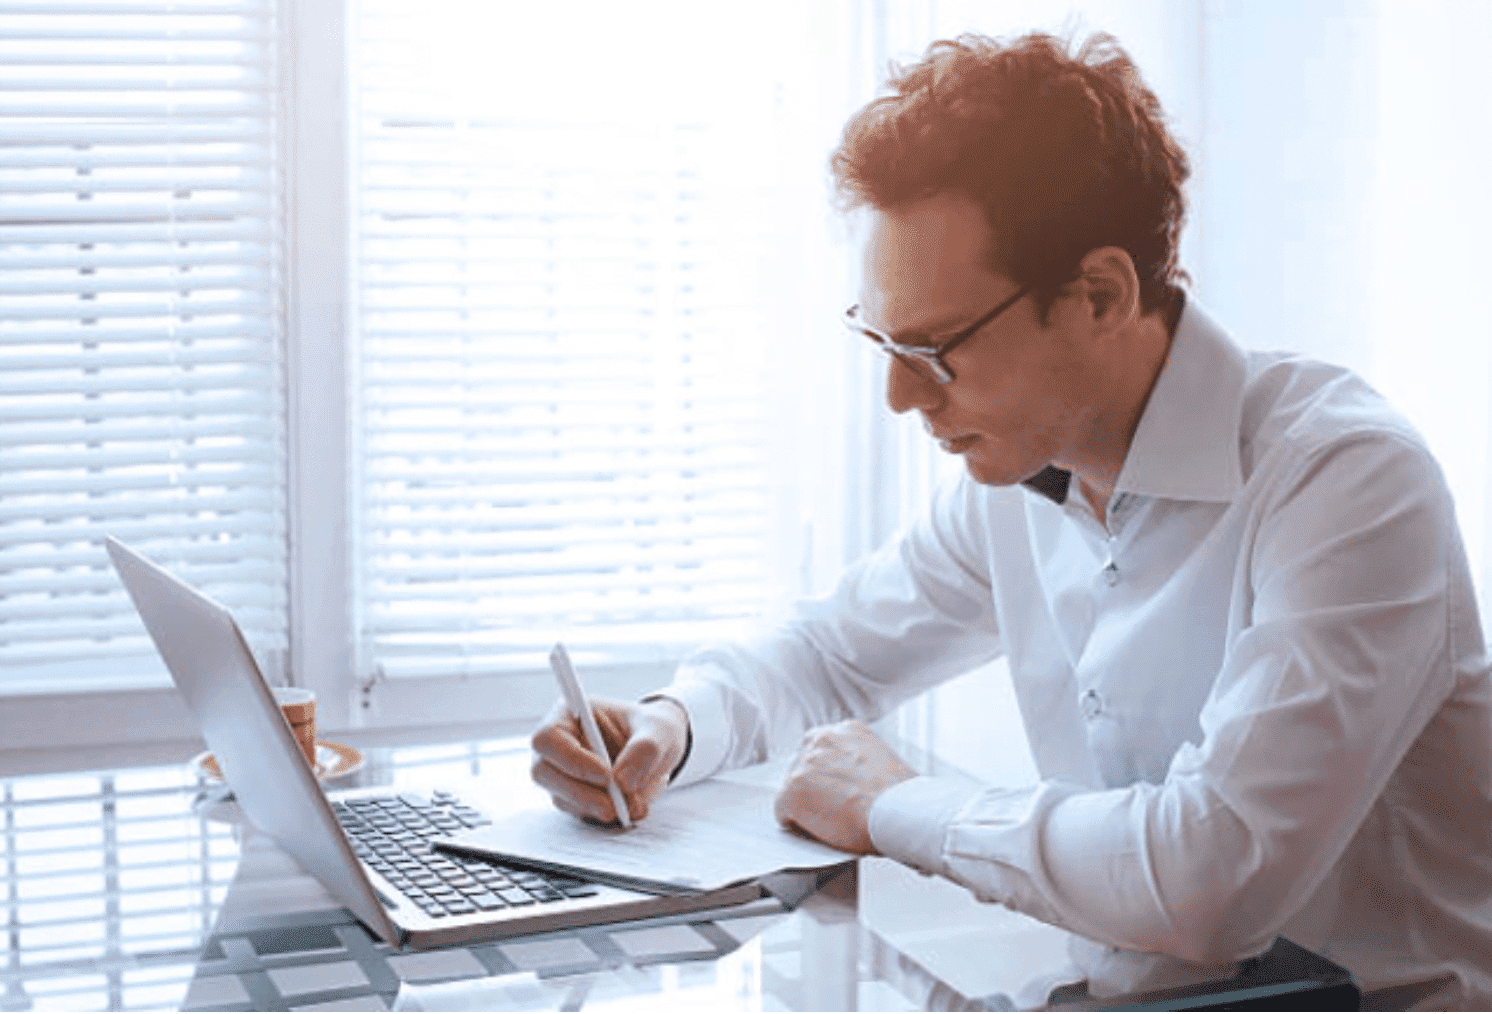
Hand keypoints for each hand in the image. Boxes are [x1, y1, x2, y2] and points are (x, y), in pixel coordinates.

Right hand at [530, 695, 688, 824]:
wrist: (660, 749)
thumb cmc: (652, 729)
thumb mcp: (658, 730)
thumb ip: (643, 751)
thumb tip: (621, 784)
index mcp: (569, 715)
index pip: (548, 738)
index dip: (571, 759)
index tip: (605, 775)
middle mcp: (558, 746)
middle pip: (543, 772)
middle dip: (578, 793)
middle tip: (613, 806)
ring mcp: (563, 774)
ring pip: (561, 798)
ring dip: (594, 808)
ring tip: (631, 807)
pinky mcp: (575, 798)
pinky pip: (580, 813)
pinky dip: (603, 816)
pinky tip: (629, 810)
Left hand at [774, 720, 916, 853]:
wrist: (899, 812)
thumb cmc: (901, 796)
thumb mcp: (885, 760)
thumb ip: (860, 762)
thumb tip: (855, 779)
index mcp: (845, 730)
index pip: (821, 749)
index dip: (826, 774)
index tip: (833, 788)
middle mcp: (821, 739)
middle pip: (803, 766)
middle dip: (814, 787)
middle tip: (832, 808)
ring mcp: (803, 764)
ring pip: (792, 788)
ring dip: (805, 804)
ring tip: (828, 822)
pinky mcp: (792, 791)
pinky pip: (783, 811)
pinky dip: (796, 824)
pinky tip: (818, 831)